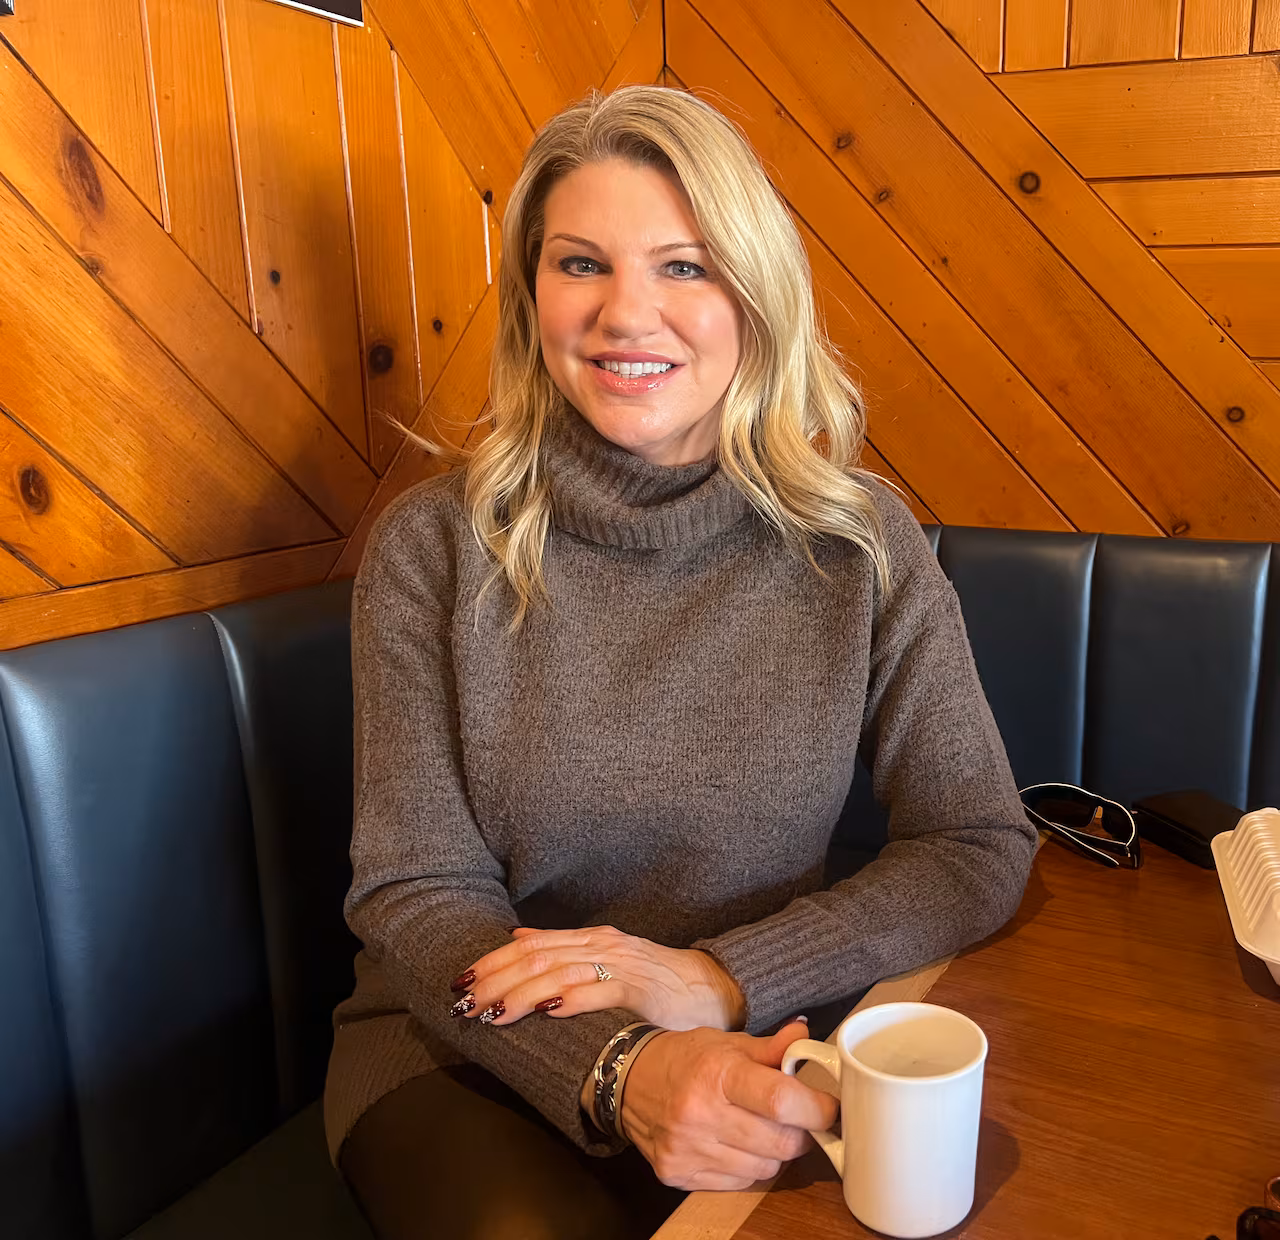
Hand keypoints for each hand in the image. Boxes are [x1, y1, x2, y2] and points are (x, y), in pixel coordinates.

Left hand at [449, 925, 745, 1029]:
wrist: (713, 989)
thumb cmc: (657, 984)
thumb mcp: (607, 959)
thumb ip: (564, 950)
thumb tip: (517, 939)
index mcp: (590, 939)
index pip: (529, 946)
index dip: (491, 963)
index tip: (460, 982)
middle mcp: (600, 945)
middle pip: (535, 957)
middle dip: (494, 980)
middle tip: (463, 1003)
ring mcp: (620, 965)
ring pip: (559, 972)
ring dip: (520, 993)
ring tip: (492, 1012)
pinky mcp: (639, 989)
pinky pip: (599, 990)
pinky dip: (570, 999)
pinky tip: (547, 1010)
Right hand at [618, 1020, 837, 1190]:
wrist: (629, 1080)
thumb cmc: (685, 1058)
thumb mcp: (726, 1043)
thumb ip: (770, 1047)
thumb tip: (805, 1037)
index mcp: (716, 1073)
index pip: (780, 1100)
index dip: (816, 1108)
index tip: (829, 1107)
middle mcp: (699, 1113)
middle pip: (780, 1142)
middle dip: (801, 1132)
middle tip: (798, 1118)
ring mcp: (687, 1148)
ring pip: (764, 1168)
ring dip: (775, 1152)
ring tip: (762, 1128)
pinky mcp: (678, 1173)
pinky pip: (738, 1183)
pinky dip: (749, 1166)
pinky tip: (737, 1144)